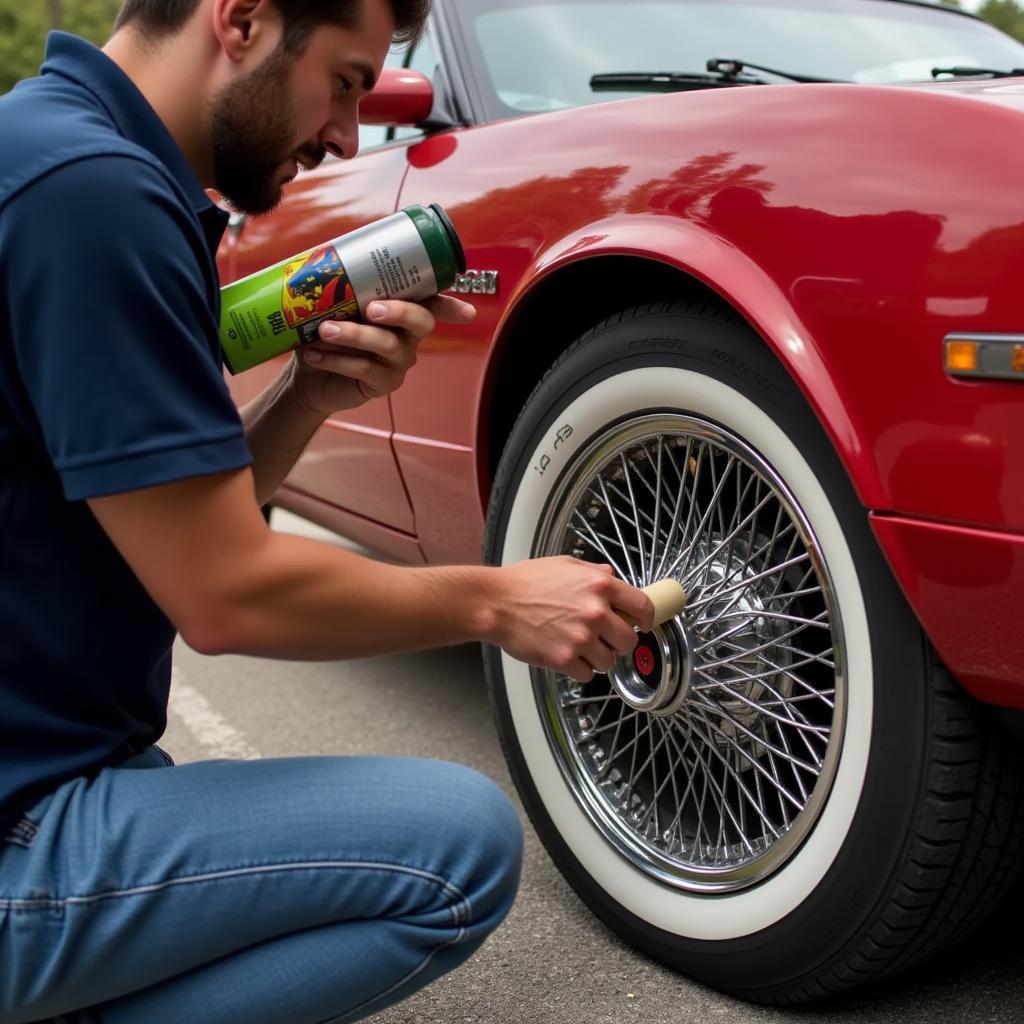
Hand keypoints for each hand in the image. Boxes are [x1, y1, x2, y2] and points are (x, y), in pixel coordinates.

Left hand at [289, 294, 476, 414]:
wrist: (307, 374)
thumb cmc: (323, 332)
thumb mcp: (329, 304)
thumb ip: (338, 286)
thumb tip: (326, 263)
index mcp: (401, 310)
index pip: (433, 302)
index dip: (451, 306)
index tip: (467, 313)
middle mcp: (408, 335)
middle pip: (421, 321)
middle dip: (399, 311)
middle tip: (371, 309)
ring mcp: (398, 360)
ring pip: (388, 344)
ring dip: (354, 335)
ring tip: (324, 330)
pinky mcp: (383, 383)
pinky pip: (366, 369)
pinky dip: (337, 359)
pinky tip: (313, 354)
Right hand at [487, 557, 654, 682]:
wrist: (495, 603)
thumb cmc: (523, 582)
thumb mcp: (563, 564)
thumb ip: (592, 571)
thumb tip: (610, 575)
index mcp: (599, 585)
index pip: (641, 606)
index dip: (646, 619)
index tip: (642, 625)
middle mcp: (595, 612)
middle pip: (628, 640)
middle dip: (619, 643)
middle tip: (606, 640)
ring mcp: (581, 638)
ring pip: (608, 661)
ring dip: (598, 658)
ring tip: (580, 647)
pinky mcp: (564, 659)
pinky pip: (586, 674)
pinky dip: (579, 669)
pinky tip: (566, 656)